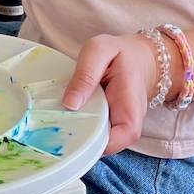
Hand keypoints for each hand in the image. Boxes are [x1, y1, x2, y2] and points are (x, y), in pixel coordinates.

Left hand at [62, 33, 157, 154]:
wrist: (135, 57)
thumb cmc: (118, 52)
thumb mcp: (99, 50)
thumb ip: (86, 74)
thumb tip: (70, 104)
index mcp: (130, 100)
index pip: (126, 133)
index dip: (104, 142)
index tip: (76, 136)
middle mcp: (130, 117)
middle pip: (111, 142)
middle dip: (85, 143)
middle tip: (58, 134)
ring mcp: (121, 122)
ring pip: (102, 140)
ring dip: (81, 137)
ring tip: (58, 129)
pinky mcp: (111, 121)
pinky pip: (97, 132)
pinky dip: (82, 129)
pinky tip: (65, 122)